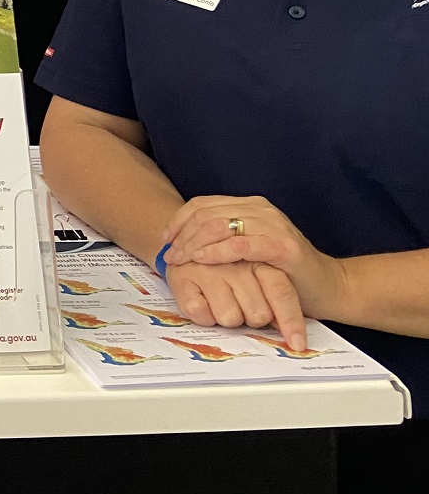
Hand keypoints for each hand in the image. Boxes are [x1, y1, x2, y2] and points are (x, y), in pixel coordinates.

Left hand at [162, 195, 349, 345]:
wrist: (328, 288)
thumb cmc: (282, 273)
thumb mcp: (247, 250)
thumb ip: (224, 239)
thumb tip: (181, 242)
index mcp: (249, 206)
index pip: (203, 204)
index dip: (179, 221)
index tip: (165, 241)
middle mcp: (260, 209)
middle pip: (207, 213)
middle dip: (182, 235)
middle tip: (170, 255)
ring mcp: (273, 225)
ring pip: (220, 225)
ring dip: (194, 243)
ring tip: (180, 260)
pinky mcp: (282, 246)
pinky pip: (241, 244)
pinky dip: (217, 251)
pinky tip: (202, 259)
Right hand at [165, 259, 305, 351]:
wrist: (186, 247)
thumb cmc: (229, 267)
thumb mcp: (261, 273)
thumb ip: (278, 297)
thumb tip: (295, 335)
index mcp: (259, 258)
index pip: (281, 292)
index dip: (291, 321)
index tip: (298, 344)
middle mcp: (234, 262)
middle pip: (258, 314)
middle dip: (251, 318)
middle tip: (241, 306)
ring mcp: (207, 268)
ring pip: (229, 317)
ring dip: (226, 318)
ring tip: (219, 302)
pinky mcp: (180, 277)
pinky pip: (201, 315)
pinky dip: (203, 317)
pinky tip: (202, 302)